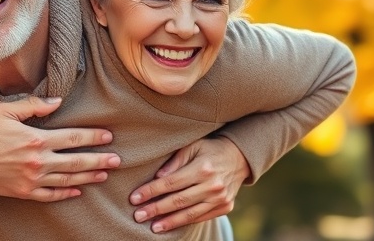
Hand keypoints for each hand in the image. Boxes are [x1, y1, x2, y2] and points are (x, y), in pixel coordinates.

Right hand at [0, 96, 120, 201]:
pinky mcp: (24, 192)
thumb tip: (57, 101)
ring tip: (105, 174)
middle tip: (118, 160)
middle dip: (99, 160)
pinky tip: (78, 191)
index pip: (73, 138)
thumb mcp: (6, 110)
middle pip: (76, 161)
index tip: (108, 136)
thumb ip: (34, 104)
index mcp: (36, 139)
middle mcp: (38, 161)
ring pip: (68, 179)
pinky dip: (66, 194)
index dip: (93, 137)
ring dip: (88, 177)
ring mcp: (32, 179)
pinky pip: (50, 195)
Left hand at [129, 137, 248, 233]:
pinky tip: (170, 224)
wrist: (239, 157)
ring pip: (189, 214)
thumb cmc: (209, 149)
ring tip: (152, 227)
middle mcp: (213, 185)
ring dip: (169, 222)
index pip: (171, 183)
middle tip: (138, 216)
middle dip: (155, 209)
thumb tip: (158, 177)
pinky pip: (201, 217)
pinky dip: (184, 222)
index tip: (134, 198)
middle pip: (178, 201)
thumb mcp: (193, 146)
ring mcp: (220, 198)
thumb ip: (175, 161)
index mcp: (203, 168)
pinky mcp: (225, 207)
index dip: (151, 191)